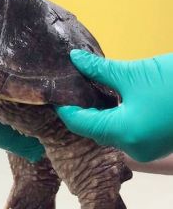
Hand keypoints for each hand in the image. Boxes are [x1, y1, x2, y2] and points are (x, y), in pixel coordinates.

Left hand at [57, 49, 172, 161]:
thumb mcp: (134, 73)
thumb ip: (99, 70)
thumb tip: (75, 59)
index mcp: (124, 133)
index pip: (79, 123)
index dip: (64, 107)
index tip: (52, 92)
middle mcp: (133, 147)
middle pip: (93, 129)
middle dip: (79, 110)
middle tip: (66, 89)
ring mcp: (146, 148)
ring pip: (109, 132)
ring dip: (96, 113)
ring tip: (83, 91)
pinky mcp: (156, 142)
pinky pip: (125, 132)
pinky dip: (113, 118)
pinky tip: (107, 99)